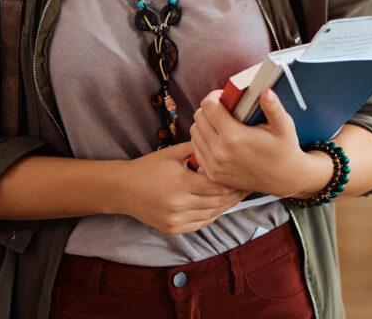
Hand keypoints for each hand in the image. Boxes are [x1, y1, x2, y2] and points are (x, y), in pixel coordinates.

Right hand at [117, 143, 248, 234]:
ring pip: (212, 214)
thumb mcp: (172, 153)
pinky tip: (222, 206)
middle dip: (235, 194)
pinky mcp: (173, 229)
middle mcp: (179, 204)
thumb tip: (221, 141)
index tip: (245, 174)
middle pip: (217, 201)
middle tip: (248, 184)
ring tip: (239, 195)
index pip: (217, 185)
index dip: (234, 181)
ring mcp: (175, 219)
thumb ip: (197, 148)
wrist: (122, 189)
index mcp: (180, 183)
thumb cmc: (149, 167)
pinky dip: (213, 215)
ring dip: (227, 206)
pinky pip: (201, 223)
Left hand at [190, 89, 332, 198]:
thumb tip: (266, 92)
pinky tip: (217, 136)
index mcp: (234, 137)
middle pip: (199, 117)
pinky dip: (203, 139)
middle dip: (209, 108)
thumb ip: (273, 108)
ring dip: (204, 123)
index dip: (215, 96)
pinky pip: (196, 149)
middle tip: (223, 107)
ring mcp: (214, 165)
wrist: (284, 179)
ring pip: (195, 133)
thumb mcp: (284, 126)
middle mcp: (220, 152)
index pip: (208, 106)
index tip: (225, 96)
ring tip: (219, 121)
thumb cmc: (284, 150)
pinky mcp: (213, 174)